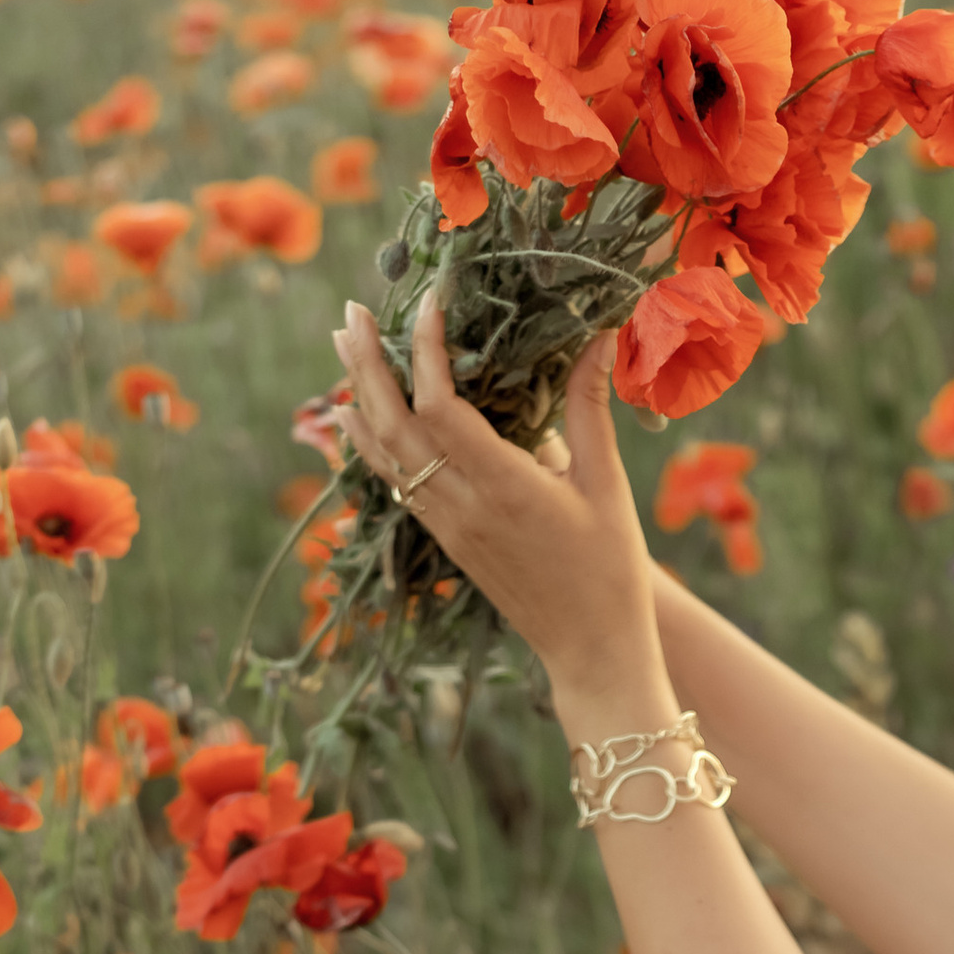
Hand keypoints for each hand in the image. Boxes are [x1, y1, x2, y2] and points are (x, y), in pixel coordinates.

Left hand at [330, 294, 661, 710]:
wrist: (591, 651)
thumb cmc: (611, 568)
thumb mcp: (606, 482)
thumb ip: (590, 407)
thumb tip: (597, 334)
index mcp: (504, 487)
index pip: (441, 406)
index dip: (426, 350)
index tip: (430, 303)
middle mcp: (462, 507)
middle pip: (393, 424)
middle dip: (367, 364)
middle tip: (352, 311)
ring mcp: (447, 527)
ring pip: (383, 454)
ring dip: (357, 396)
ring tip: (342, 344)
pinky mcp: (446, 540)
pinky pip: (393, 482)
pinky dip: (368, 443)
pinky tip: (354, 416)